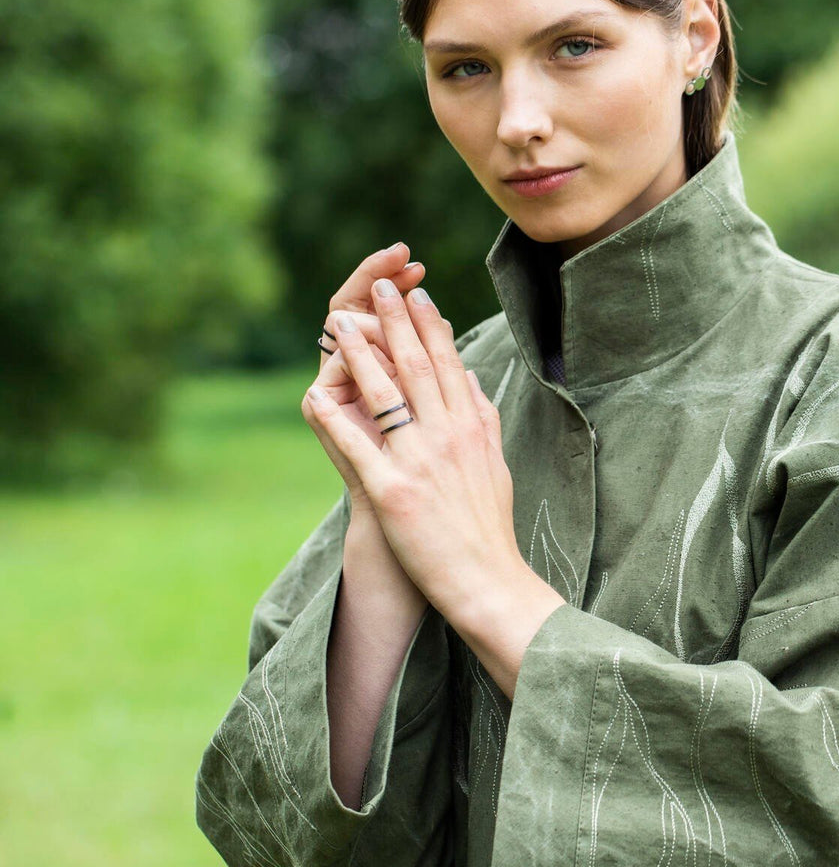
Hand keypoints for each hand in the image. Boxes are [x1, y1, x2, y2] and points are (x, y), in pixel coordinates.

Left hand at [302, 275, 526, 623]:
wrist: (486, 580)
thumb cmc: (488, 527)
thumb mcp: (495, 463)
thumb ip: (483, 418)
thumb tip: (470, 379)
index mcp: (474, 427)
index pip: (449, 363)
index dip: (429, 325)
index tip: (415, 296)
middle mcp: (450, 436)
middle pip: (418, 366)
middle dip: (395, 321)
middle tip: (380, 286)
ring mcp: (420, 462)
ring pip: (386, 394)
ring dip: (361, 354)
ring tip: (342, 325)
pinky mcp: (394, 491)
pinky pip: (358, 445)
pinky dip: (335, 417)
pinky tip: (316, 391)